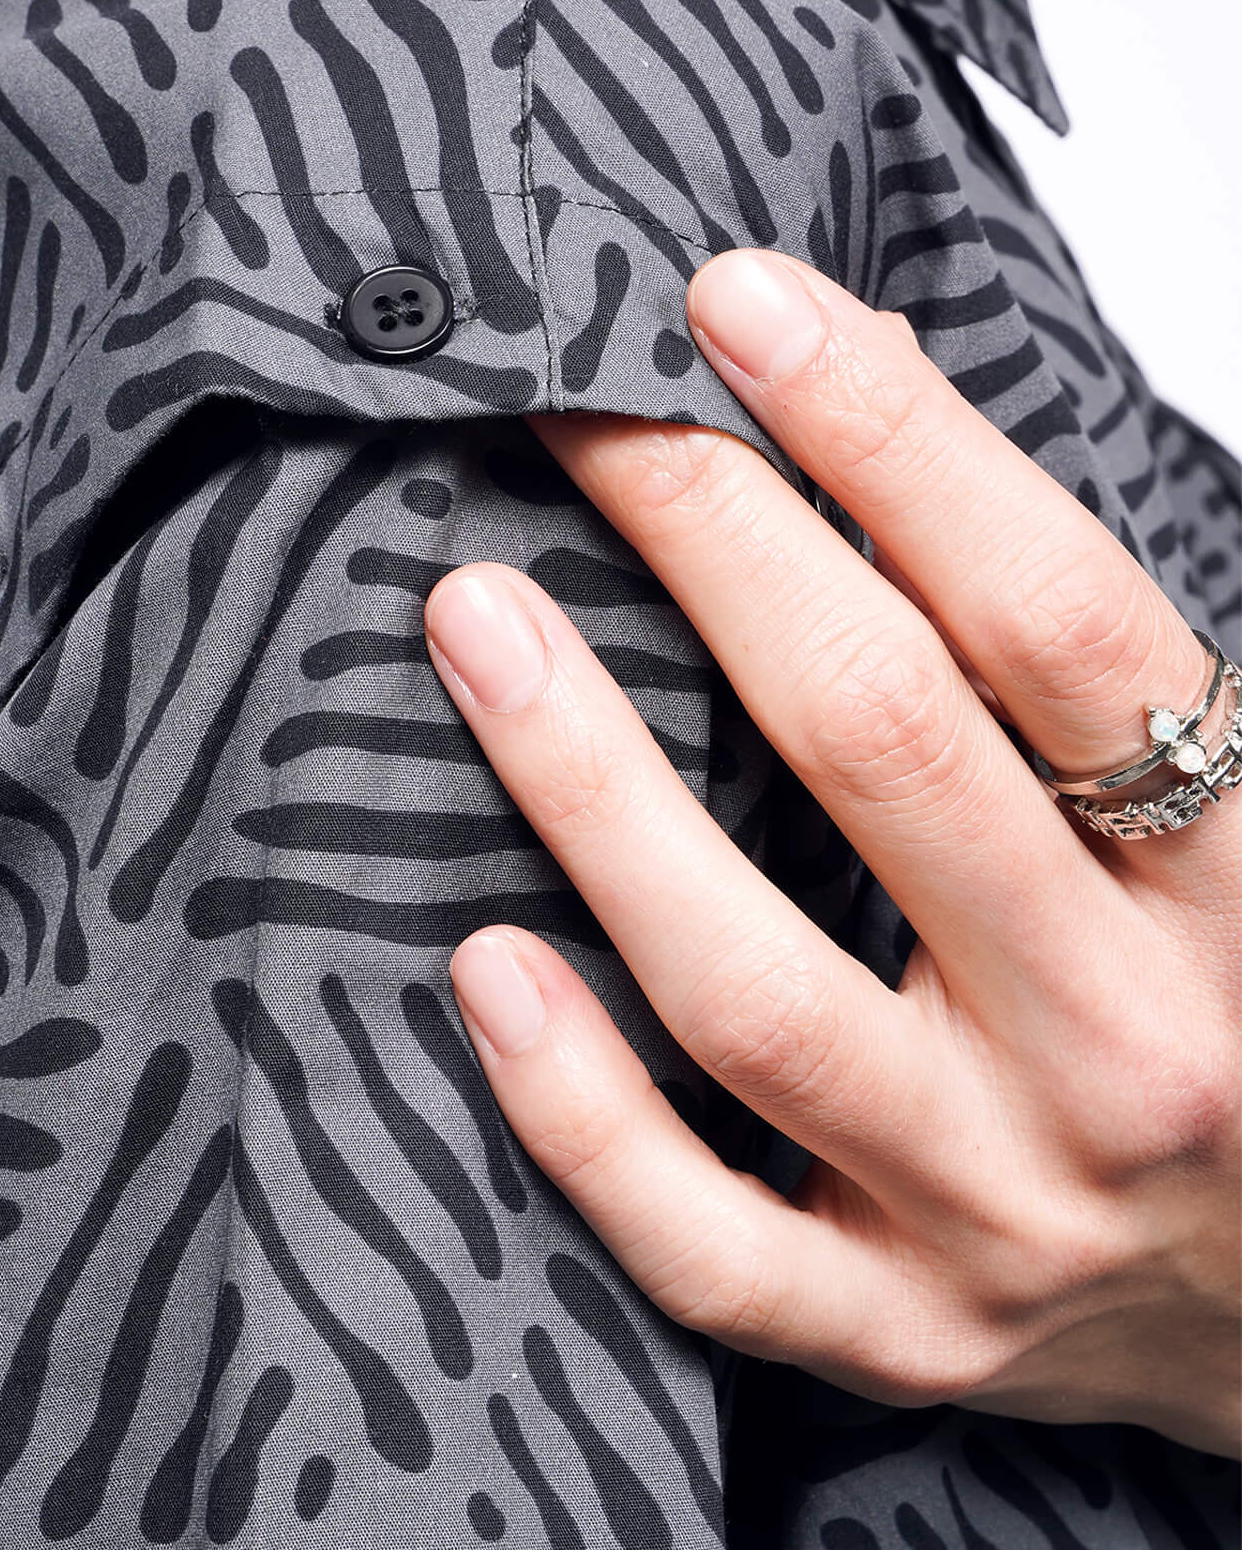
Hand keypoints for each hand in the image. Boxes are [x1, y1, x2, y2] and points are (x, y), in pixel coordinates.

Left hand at [422, 250, 1240, 1450]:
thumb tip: (854, 363)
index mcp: (1239, 879)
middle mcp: (1126, 1042)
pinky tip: (477, 962)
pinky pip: (708, 1245)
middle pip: (886, 747)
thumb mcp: (1228, 806)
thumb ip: (1060, 627)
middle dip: (713, 540)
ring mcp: (1005, 1206)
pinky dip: (580, 1112)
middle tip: (581, 407)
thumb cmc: (1236, 1002)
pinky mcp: (904, 1331)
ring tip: (468, 613)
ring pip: (756, 989)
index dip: (892, 437)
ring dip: (591, 784)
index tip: (739, 302)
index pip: (1057, 618)